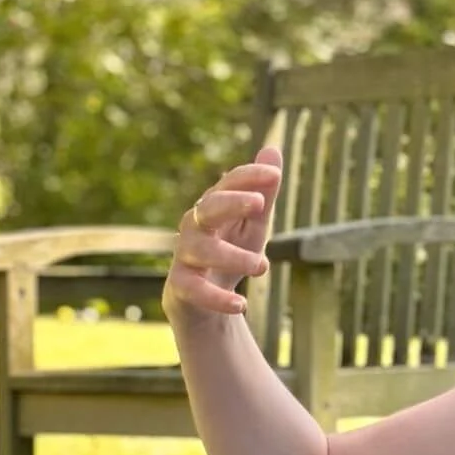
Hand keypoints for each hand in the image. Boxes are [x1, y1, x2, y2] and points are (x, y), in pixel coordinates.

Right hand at [163, 146, 282, 320]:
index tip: (274, 175)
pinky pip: (195, 290)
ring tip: (262, 266)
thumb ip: (263, 194)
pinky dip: (217, 298)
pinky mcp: (180, 287)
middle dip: (232, 203)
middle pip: (208, 208)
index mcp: (213, 206)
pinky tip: (241, 304)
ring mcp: (185, 255)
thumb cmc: (229, 252)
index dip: (248, 176)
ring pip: (203, 250)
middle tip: (260, 204)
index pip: (228, 183)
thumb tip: (273, 149)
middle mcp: (195, 226)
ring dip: (233, 257)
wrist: (202, 300)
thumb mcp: (252, 225)